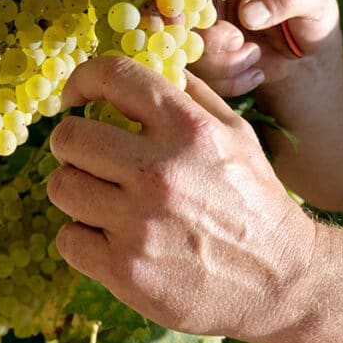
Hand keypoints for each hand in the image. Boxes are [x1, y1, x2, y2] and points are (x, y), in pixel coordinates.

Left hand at [47, 56, 317, 338]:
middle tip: (91, 158)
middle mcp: (160, 171)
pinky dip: (83, 237)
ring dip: (77, 189)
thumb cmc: (256, 202)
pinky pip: (68, 238)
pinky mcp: (125, 270)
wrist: (281, 280)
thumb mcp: (237, 133)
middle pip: (70, 137)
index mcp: (189, 129)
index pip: (112, 76)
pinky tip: (110, 237)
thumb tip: (148, 62)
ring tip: (102, 198)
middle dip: (75, 143)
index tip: (76, 98)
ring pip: (61, 186)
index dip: (82, 80)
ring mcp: (139, 224)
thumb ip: (191, 95)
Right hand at [192, 0, 338, 95]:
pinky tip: (255, 72)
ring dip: (223, 61)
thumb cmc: (313, 11)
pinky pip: (200, 72)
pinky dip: (228, 79)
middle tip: (237, 42)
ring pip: (188, 44)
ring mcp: (202, 22)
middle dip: (208, 35)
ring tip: (257, 57)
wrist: (309, 55)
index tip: (198, 11)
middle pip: (183, 7)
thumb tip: (248, 12)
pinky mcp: (203, 53)